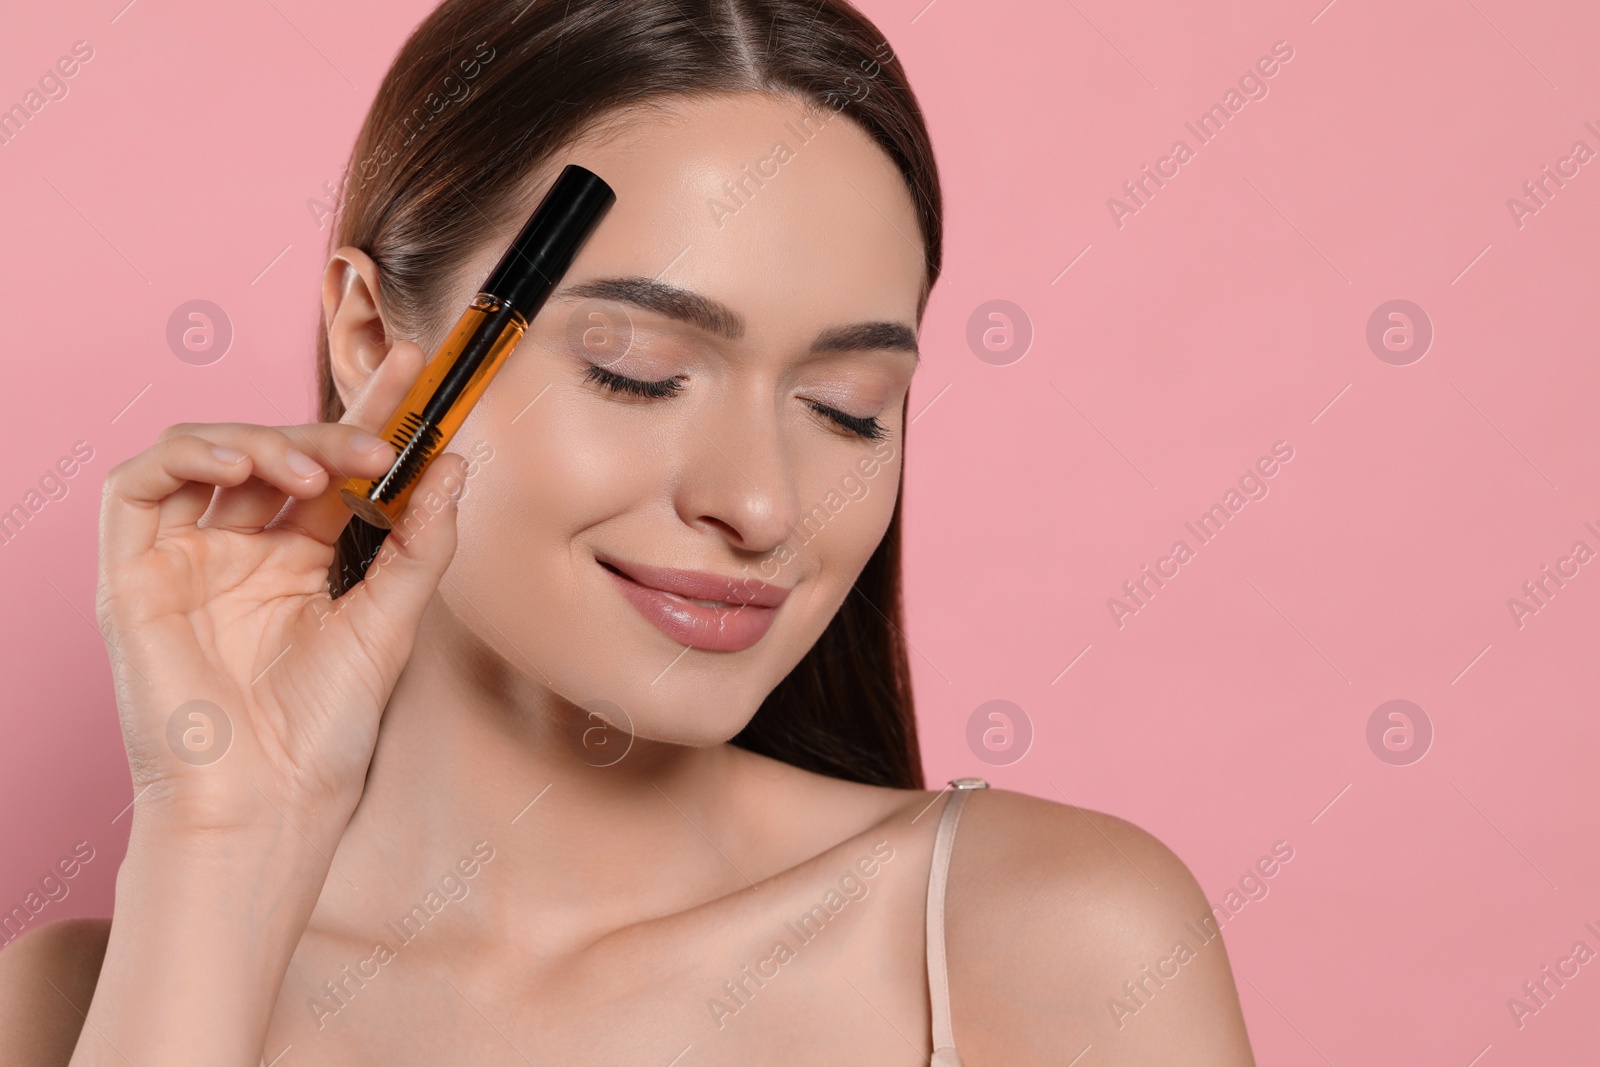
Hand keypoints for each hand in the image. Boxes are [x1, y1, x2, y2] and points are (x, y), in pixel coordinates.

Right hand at [95, 340, 463, 844]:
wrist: (265, 804)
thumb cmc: (322, 733)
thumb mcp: (389, 623)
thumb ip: (418, 543)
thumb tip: (453, 466)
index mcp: (301, 562)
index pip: (333, 470)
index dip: (367, 416)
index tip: (414, 370)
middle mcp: (240, 552)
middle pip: (276, 454)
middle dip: (328, 430)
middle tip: (379, 437)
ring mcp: (184, 561)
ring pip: (209, 455)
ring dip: (268, 441)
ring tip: (322, 467)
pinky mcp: (132, 575)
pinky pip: (140, 486)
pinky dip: (191, 456)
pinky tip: (246, 467)